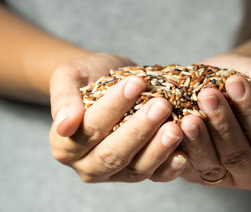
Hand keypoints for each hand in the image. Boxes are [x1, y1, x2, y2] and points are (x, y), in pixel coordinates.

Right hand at [49, 53, 186, 181]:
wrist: (108, 82)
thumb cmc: (89, 77)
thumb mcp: (69, 77)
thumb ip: (63, 99)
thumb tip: (64, 126)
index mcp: (64, 144)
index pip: (90, 128)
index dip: (113, 107)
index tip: (135, 83)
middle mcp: (88, 165)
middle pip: (113, 154)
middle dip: (140, 130)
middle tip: (162, 106)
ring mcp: (115, 173)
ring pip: (136, 169)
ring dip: (158, 149)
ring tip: (176, 128)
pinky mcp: (138, 172)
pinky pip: (155, 176)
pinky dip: (170, 168)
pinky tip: (184, 154)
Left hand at [179, 54, 250, 188]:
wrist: (229, 81)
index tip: (236, 82)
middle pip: (238, 155)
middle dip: (222, 124)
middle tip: (208, 95)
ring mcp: (223, 175)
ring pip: (211, 163)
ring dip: (199, 139)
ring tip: (189, 115)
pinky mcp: (197, 174)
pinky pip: (187, 167)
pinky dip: (179, 149)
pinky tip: (172, 129)